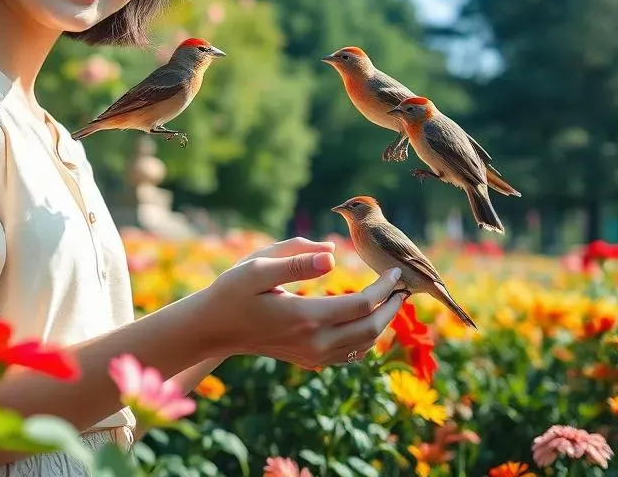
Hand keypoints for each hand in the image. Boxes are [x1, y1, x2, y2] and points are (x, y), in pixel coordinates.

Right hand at [198, 237, 405, 368]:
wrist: (214, 328)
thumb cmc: (233, 290)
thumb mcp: (258, 267)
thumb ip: (296, 260)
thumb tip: (333, 256)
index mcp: (305, 316)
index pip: (361, 305)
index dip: (383, 288)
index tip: (394, 271)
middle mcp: (314, 342)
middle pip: (370, 329)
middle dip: (391, 306)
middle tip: (402, 284)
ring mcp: (312, 355)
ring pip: (363, 344)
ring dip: (382, 322)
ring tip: (391, 298)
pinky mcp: (309, 360)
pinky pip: (349, 353)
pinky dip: (366, 337)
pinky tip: (367, 319)